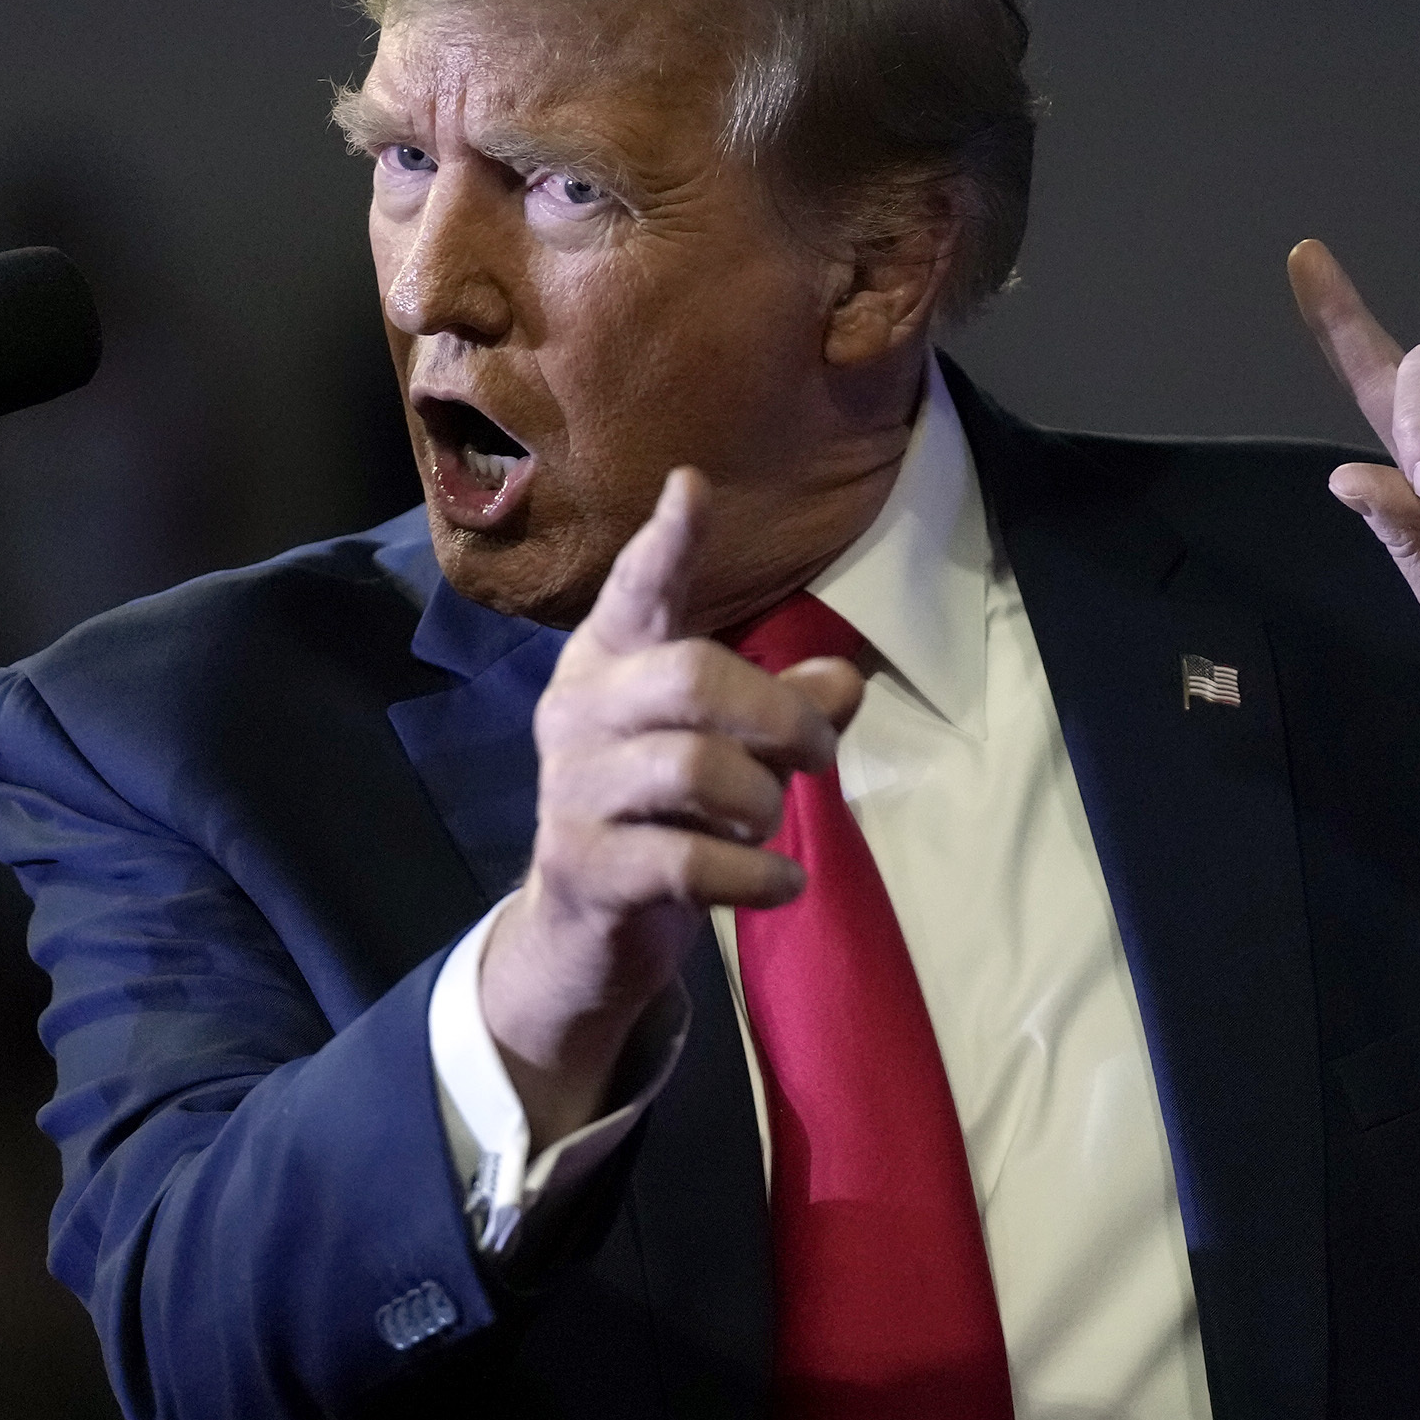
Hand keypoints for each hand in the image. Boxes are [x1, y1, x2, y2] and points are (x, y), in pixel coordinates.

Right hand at [477, 469, 866, 1135]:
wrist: (580, 933)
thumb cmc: (661, 815)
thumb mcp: (726, 751)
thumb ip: (784, 708)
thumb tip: (846, 678)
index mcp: (610, 661)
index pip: (637, 589)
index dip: (668, 542)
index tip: (693, 486)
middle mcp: (578, 712)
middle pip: (688, 674)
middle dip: (777, 712)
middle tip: (817, 753)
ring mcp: (572, 791)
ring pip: (693, 768)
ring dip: (762, 799)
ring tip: (772, 824)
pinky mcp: (587, 869)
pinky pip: (690, 861)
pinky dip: (755, 875)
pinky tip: (781, 882)